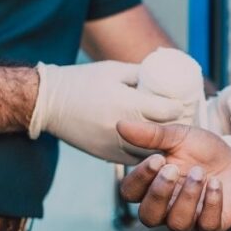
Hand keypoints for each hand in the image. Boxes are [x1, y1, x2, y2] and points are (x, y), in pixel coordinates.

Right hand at [28, 60, 186, 163]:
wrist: (48, 103)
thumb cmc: (83, 81)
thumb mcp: (115, 70)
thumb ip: (140, 73)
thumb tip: (164, 76)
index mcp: (128, 103)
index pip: (168, 111)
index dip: (179, 108)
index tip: (182, 104)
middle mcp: (124, 128)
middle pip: (163, 134)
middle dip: (174, 127)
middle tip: (180, 120)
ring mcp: (115, 145)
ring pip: (150, 152)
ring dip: (160, 145)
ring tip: (167, 136)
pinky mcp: (106, 156)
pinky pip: (134, 159)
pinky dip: (144, 154)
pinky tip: (149, 146)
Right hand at [117, 121, 230, 230]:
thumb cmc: (202, 152)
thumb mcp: (178, 137)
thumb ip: (151, 135)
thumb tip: (120, 124)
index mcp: (151, 187)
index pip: (130, 193)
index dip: (139, 178)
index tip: (158, 158)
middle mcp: (166, 209)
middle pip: (148, 217)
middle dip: (159, 193)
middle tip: (172, 169)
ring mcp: (189, 221)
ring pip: (177, 223)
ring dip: (187, 196)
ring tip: (199, 173)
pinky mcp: (213, 226)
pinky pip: (207, 225)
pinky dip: (211, 203)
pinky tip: (216, 183)